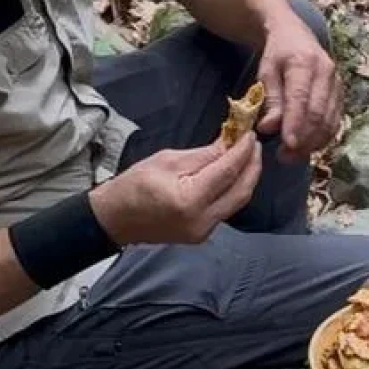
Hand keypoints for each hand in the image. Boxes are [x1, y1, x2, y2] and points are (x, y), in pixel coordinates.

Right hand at [91, 135, 261, 247]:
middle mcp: (202, 220)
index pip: (228, 172)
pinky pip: (226, 208)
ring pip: (237, 201)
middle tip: (253, 144)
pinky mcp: (203, 234)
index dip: (243, 151)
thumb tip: (229, 144)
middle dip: (252, 165)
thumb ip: (203, 155)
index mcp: (189, 200)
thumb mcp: (167, 161)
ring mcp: (204, 231)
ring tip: (247, 155)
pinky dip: (233, 189)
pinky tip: (233, 173)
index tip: (250, 134)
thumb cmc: (133, 186)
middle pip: (241, 191)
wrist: (115, 220)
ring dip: (246, 177)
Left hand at [257, 12, 342, 158]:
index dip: (296, 123)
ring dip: (313, 143)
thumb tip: (268, 129)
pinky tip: (307, 147)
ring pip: (330, 121)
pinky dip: (323, 138)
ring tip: (292, 156)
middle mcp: (327, 72)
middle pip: (319, 113)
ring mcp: (337, 83)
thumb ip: (269, 100)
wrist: (296, 35)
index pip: (301, 98)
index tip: (287, 144)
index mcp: (304, 62)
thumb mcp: (265, 72)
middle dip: (304, 139)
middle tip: (284, 157)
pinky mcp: (341, 94)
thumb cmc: (277, 54)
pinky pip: (336, 121)